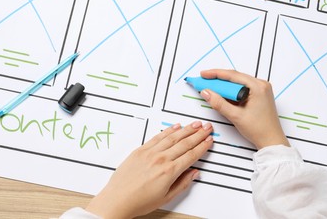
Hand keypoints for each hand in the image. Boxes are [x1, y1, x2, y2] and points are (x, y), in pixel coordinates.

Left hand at [86, 121, 212, 218]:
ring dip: (186, 129)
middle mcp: (161, 159)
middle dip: (198, 134)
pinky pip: (157, 137)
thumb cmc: (139, 201)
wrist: (117, 200)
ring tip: (196, 124)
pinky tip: (176, 127)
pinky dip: (168, 131)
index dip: (202, 146)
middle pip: (185, 143)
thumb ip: (182, 183)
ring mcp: (150, 153)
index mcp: (169, 172)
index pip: (191, 155)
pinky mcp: (140, 150)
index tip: (209, 141)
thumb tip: (194, 173)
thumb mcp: (166, 197)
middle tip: (207, 127)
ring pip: (173, 137)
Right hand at [200, 69, 288, 149]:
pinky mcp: (259, 96)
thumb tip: (206, 93)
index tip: (204, 74)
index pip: (233, 75)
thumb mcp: (235, 116)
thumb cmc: (260, 129)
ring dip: (224, 87)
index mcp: (258, 87)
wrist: (271, 141)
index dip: (215, 74)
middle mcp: (261, 85)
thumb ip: (219, 103)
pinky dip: (231, 92)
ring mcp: (261, 90)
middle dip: (218, 80)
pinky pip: (242, 89)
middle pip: (235, 78)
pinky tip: (222, 95)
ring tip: (210, 89)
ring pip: (237, 84)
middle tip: (204, 82)